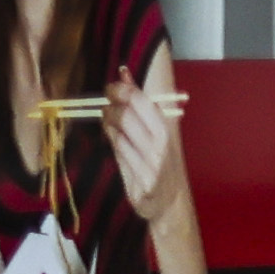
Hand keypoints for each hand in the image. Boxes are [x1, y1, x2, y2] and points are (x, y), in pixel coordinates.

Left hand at [105, 59, 186, 217]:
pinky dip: (111, 140)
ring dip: (107, 123)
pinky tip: (111, 136)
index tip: (112, 88)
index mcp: (167, 128)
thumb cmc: (159, 162)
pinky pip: (119, 153)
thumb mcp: (153, 130)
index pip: (142, 101)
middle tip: (106, 104)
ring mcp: (151, 162)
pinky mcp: (142, 178)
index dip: (122, 90)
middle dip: (111, 106)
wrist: (169, 201)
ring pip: (120, 134)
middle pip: (128, 115)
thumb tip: (123, 72)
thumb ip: (138, 103)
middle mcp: (161, 144)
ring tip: (107, 119)